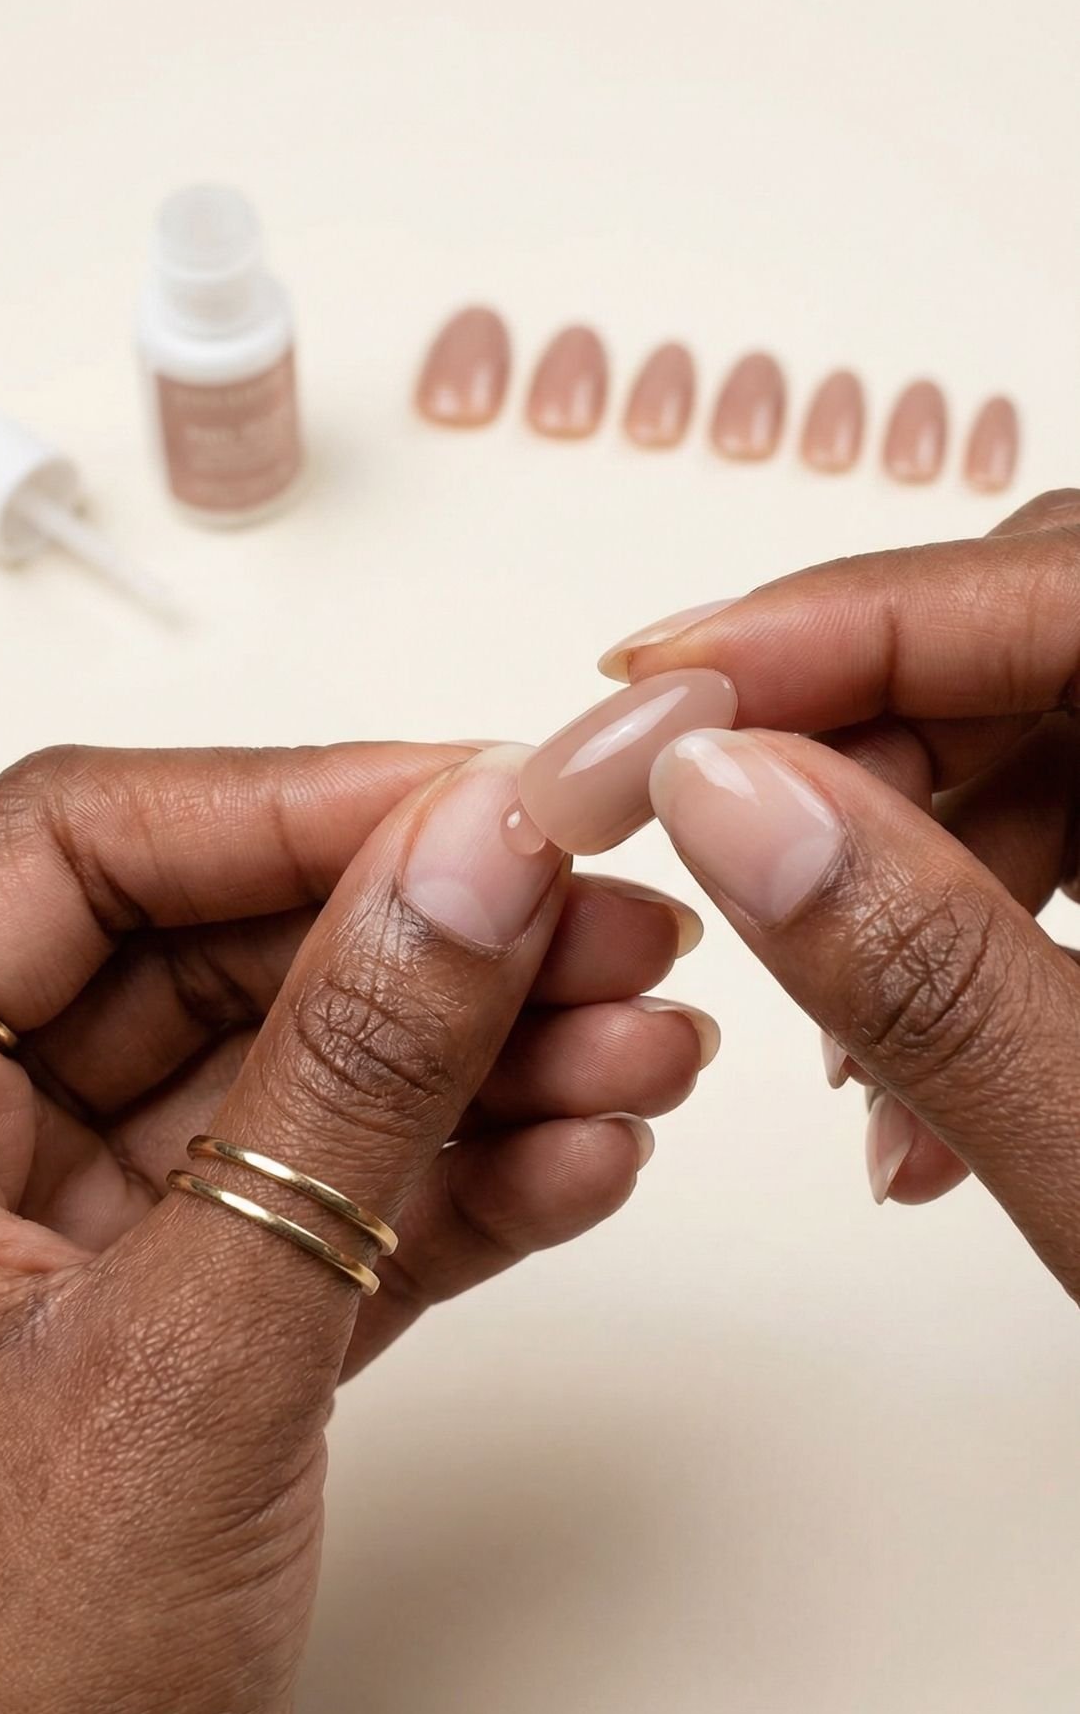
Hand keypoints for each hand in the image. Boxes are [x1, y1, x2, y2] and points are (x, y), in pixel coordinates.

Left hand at [0, 741, 711, 1713]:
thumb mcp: (189, 1358)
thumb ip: (347, 1089)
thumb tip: (472, 860)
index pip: (81, 851)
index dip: (297, 803)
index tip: (489, 796)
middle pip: (221, 957)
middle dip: (433, 941)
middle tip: (602, 922)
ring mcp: (84, 1254)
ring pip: (298, 1087)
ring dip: (484, 1063)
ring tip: (642, 1044)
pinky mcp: (190, 1347)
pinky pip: (335, 1212)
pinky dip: (468, 1188)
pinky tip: (587, 1154)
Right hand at [602, 489, 1079, 1294]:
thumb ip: (931, 973)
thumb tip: (724, 793)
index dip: (860, 617)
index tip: (673, 678)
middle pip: (1062, 636)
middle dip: (874, 753)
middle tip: (724, 852)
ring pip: (1064, 739)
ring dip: (917, 878)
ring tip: (846, 1078)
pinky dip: (983, 943)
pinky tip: (921, 1097)